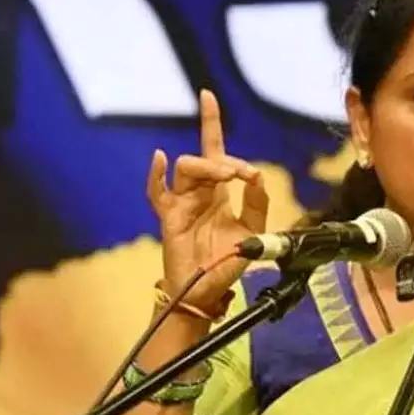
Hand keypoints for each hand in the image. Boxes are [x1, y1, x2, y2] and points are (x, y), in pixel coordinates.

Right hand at [146, 90, 268, 311]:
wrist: (208, 292)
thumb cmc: (227, 262)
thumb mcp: (254, 231)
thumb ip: (258, 203)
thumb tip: (256, 176)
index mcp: (218, 192)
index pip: (215, 149)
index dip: (211, 122)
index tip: (225, 128)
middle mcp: (199, 192)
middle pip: (204, 156)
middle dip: (222, 157)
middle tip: (239, 174)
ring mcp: (182, 202)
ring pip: (186, 168)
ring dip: (206, 166)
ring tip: (223, 176)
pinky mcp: (169, 217)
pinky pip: (157, 192)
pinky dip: (156, 175)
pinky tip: (160, 158)